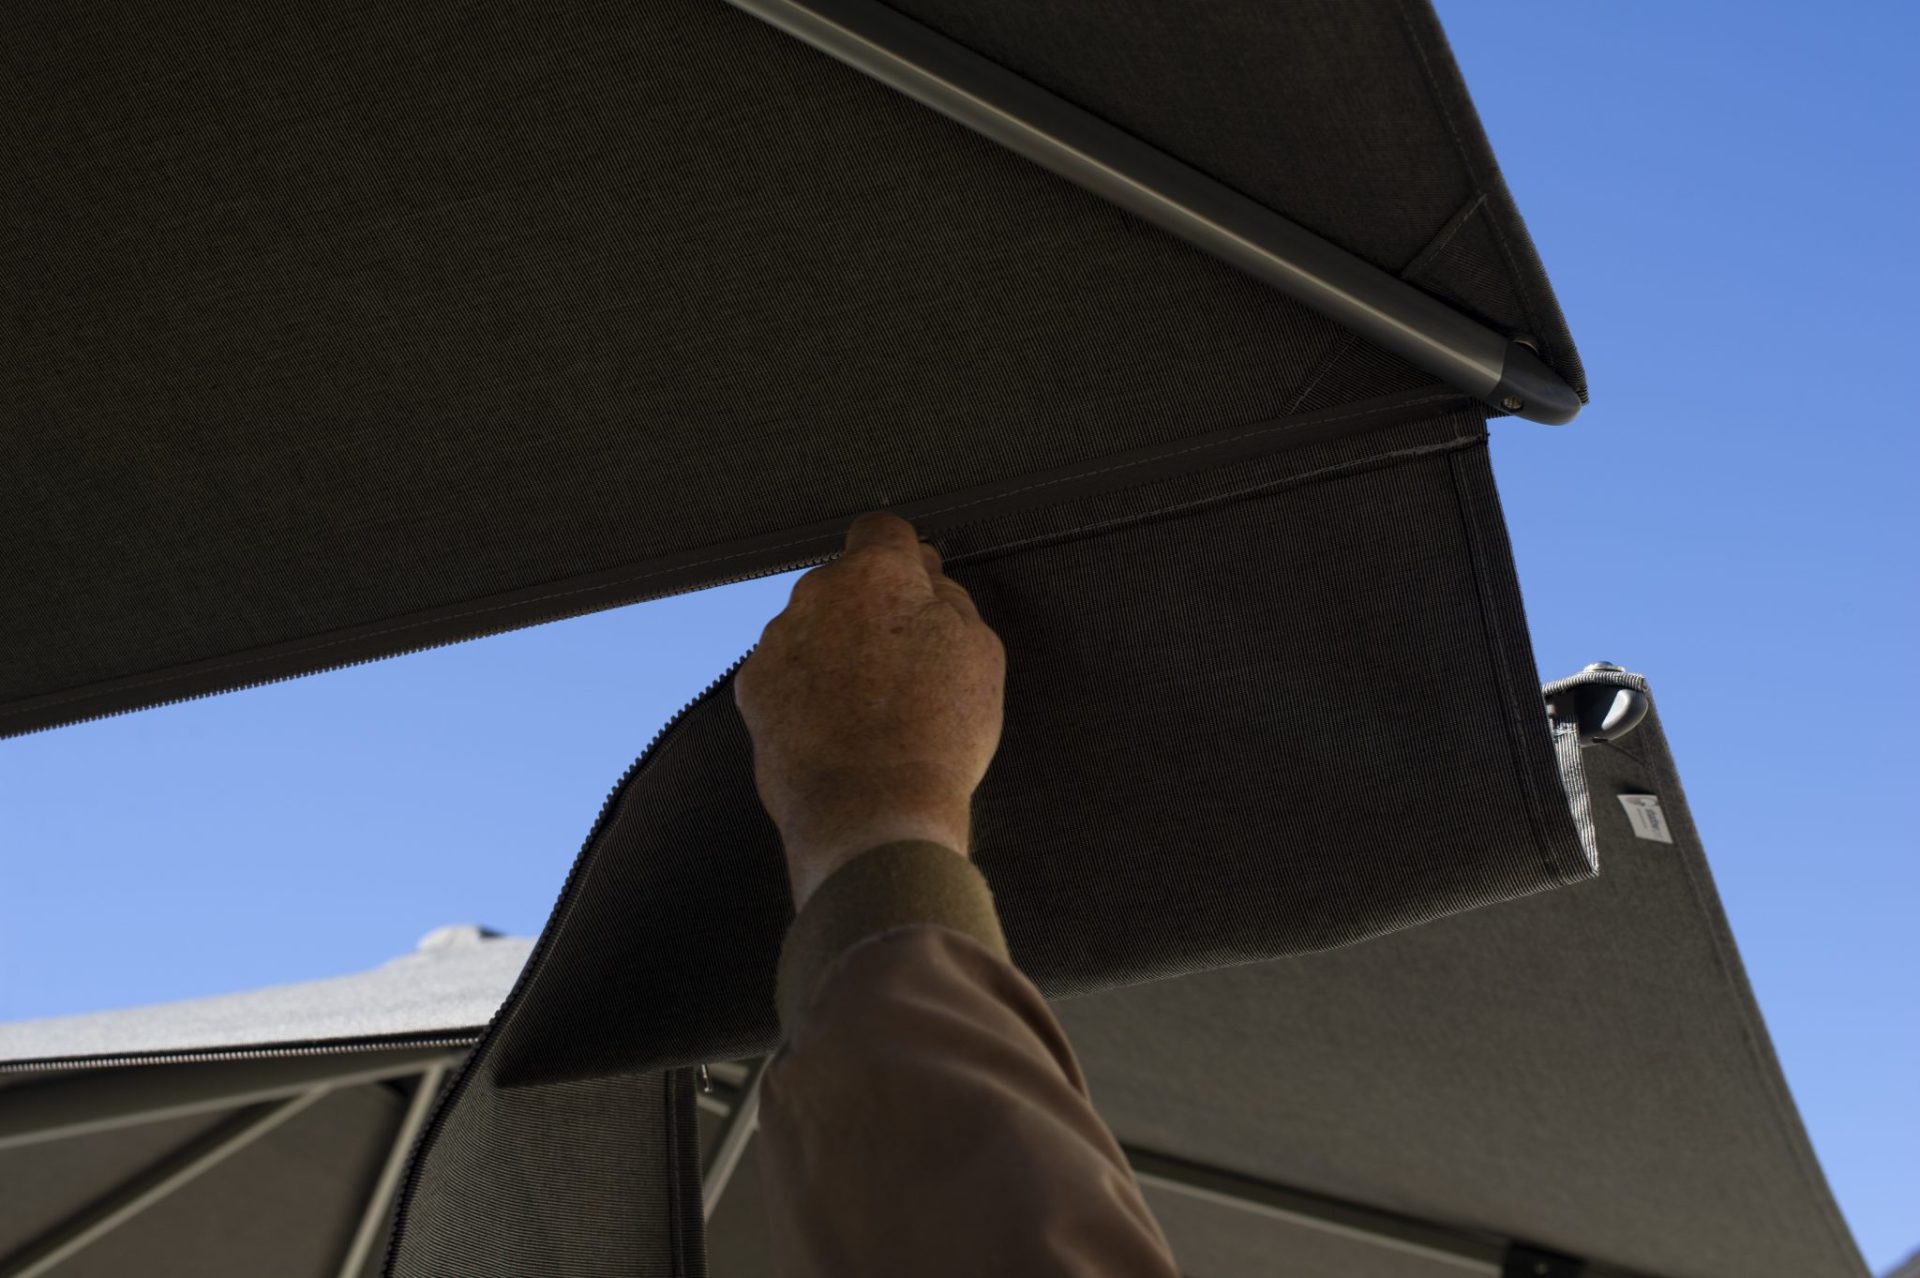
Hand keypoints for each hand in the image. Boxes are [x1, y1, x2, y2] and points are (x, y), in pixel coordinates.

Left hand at [735, 512, 1006, 911]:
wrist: (873, 815)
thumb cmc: (936, 736)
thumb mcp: (980, 653)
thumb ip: (948, 599)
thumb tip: (926, 577)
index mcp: (875, 574)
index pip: (882, 529)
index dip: (905, 558)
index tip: (917, 586)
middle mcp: (815, 595)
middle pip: (845, 585)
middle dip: (871, 612)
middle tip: (907, 667)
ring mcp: (776, 643)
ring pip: (813, 629)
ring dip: (836, 652)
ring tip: (873, 711)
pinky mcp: (752, 691)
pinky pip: (786, 673)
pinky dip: (806, 691)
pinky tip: (839, 729)